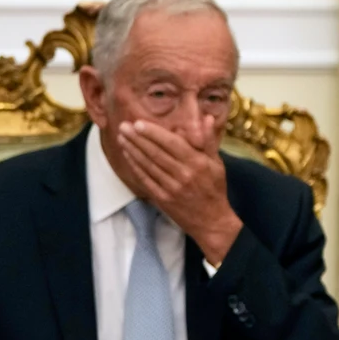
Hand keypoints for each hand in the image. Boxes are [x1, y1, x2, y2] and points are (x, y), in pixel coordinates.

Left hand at [117, 113, 241, 263]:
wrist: (211, 221)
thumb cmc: (214, 189)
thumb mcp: (216, 164)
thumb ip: (208, 140)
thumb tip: (205, 117)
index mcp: (198, 164)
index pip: (172, 144)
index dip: (154, 133)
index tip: (139, 123)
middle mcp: (184, 175)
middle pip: (156, 153)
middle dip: (138, 138)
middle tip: (123, 126)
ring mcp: (172, 188)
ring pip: (148, 165)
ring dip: (133, 150)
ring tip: (122, 137)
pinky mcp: (163, 198)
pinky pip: (146, 180)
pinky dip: (135, 166)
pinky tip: (128, 155)